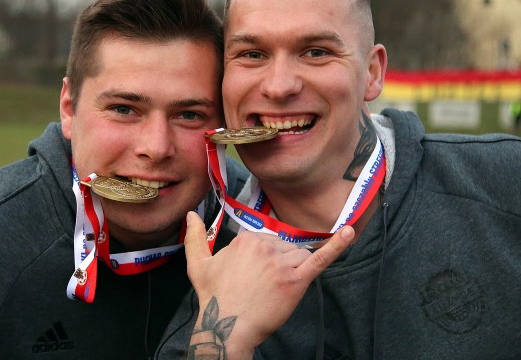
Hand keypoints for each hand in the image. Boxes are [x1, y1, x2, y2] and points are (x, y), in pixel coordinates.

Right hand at [184, 211, 354, 359]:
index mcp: (246, 240)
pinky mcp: (297, 280)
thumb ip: (194, 237)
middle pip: (283, 247)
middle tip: (260, 287)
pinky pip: (320, 259)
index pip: (265, 241)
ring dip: (291, 270)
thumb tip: (190, 214)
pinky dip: (337, 245)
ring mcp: (282, 263)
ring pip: (297, 256)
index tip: (251, 277)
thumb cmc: (213, 297)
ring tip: (273, 289)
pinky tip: (350, 232)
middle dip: (276, 265)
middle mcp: (265, 246)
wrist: (226, 326)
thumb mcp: (197, 265)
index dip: (261, 260)